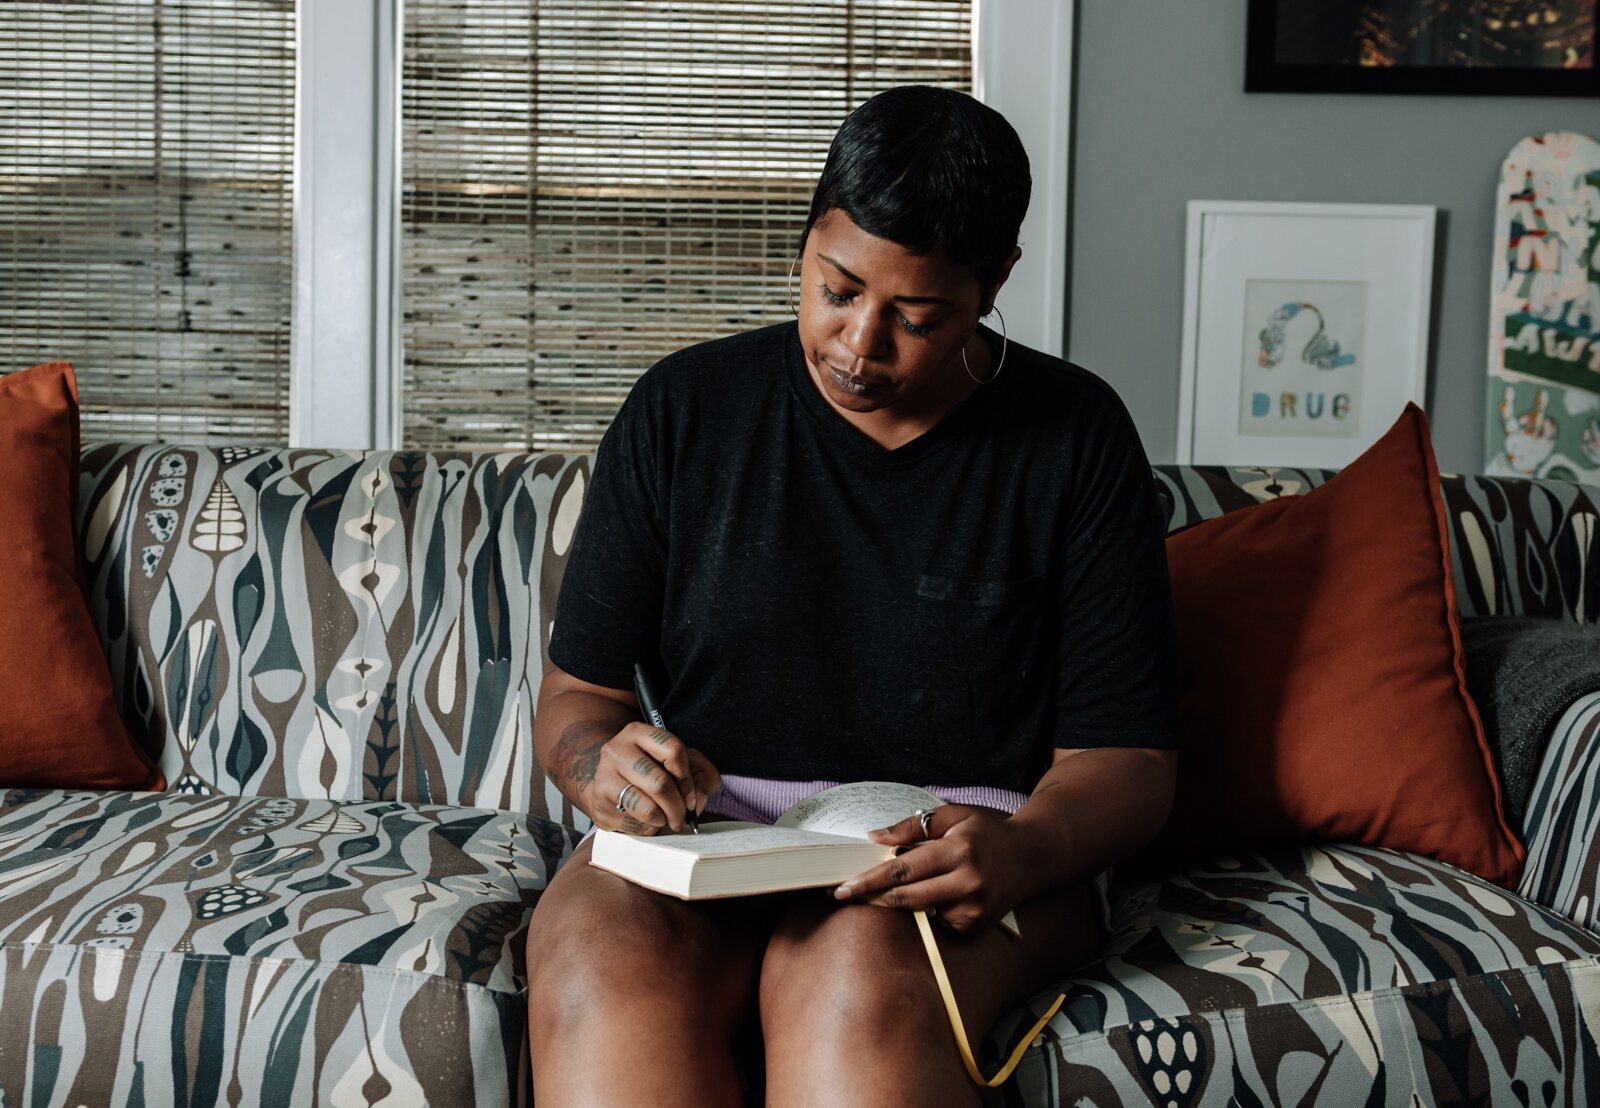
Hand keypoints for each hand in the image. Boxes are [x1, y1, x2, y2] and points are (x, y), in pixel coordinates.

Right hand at [591, 722, 720, 835]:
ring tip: (664, 819)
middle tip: (681, 817)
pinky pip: (633, 825)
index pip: (673, 750)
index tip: (691, 797)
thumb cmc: (651, 771)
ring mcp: (604, 777)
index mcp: (638, 733)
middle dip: (678, 807)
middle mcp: (617, 750)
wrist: (607, 782)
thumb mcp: (680, 762)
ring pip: (647, 809)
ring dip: (663, 820)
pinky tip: (645, 821)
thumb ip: (702, 774)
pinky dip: (647, 829)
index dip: (687, 779)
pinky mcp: (598, 803)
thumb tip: (698, 800)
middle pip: (660, 784)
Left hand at [831, 805, 1029, 933]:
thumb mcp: (953, 816)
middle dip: (871, 897)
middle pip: (905, 898)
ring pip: (919, 911)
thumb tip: (873, 838)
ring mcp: (973, 909)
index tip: (842, 887)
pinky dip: (931, 908)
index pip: (903, 870)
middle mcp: (967, 884)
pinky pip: (937, 922)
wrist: (1033, 857)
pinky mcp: (975, 927)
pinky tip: (946, 892)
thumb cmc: (988, 832)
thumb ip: (912, 826)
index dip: (869, 880)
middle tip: (843, 893)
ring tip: (917, 880)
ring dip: (904, 900)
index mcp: (958, 852)